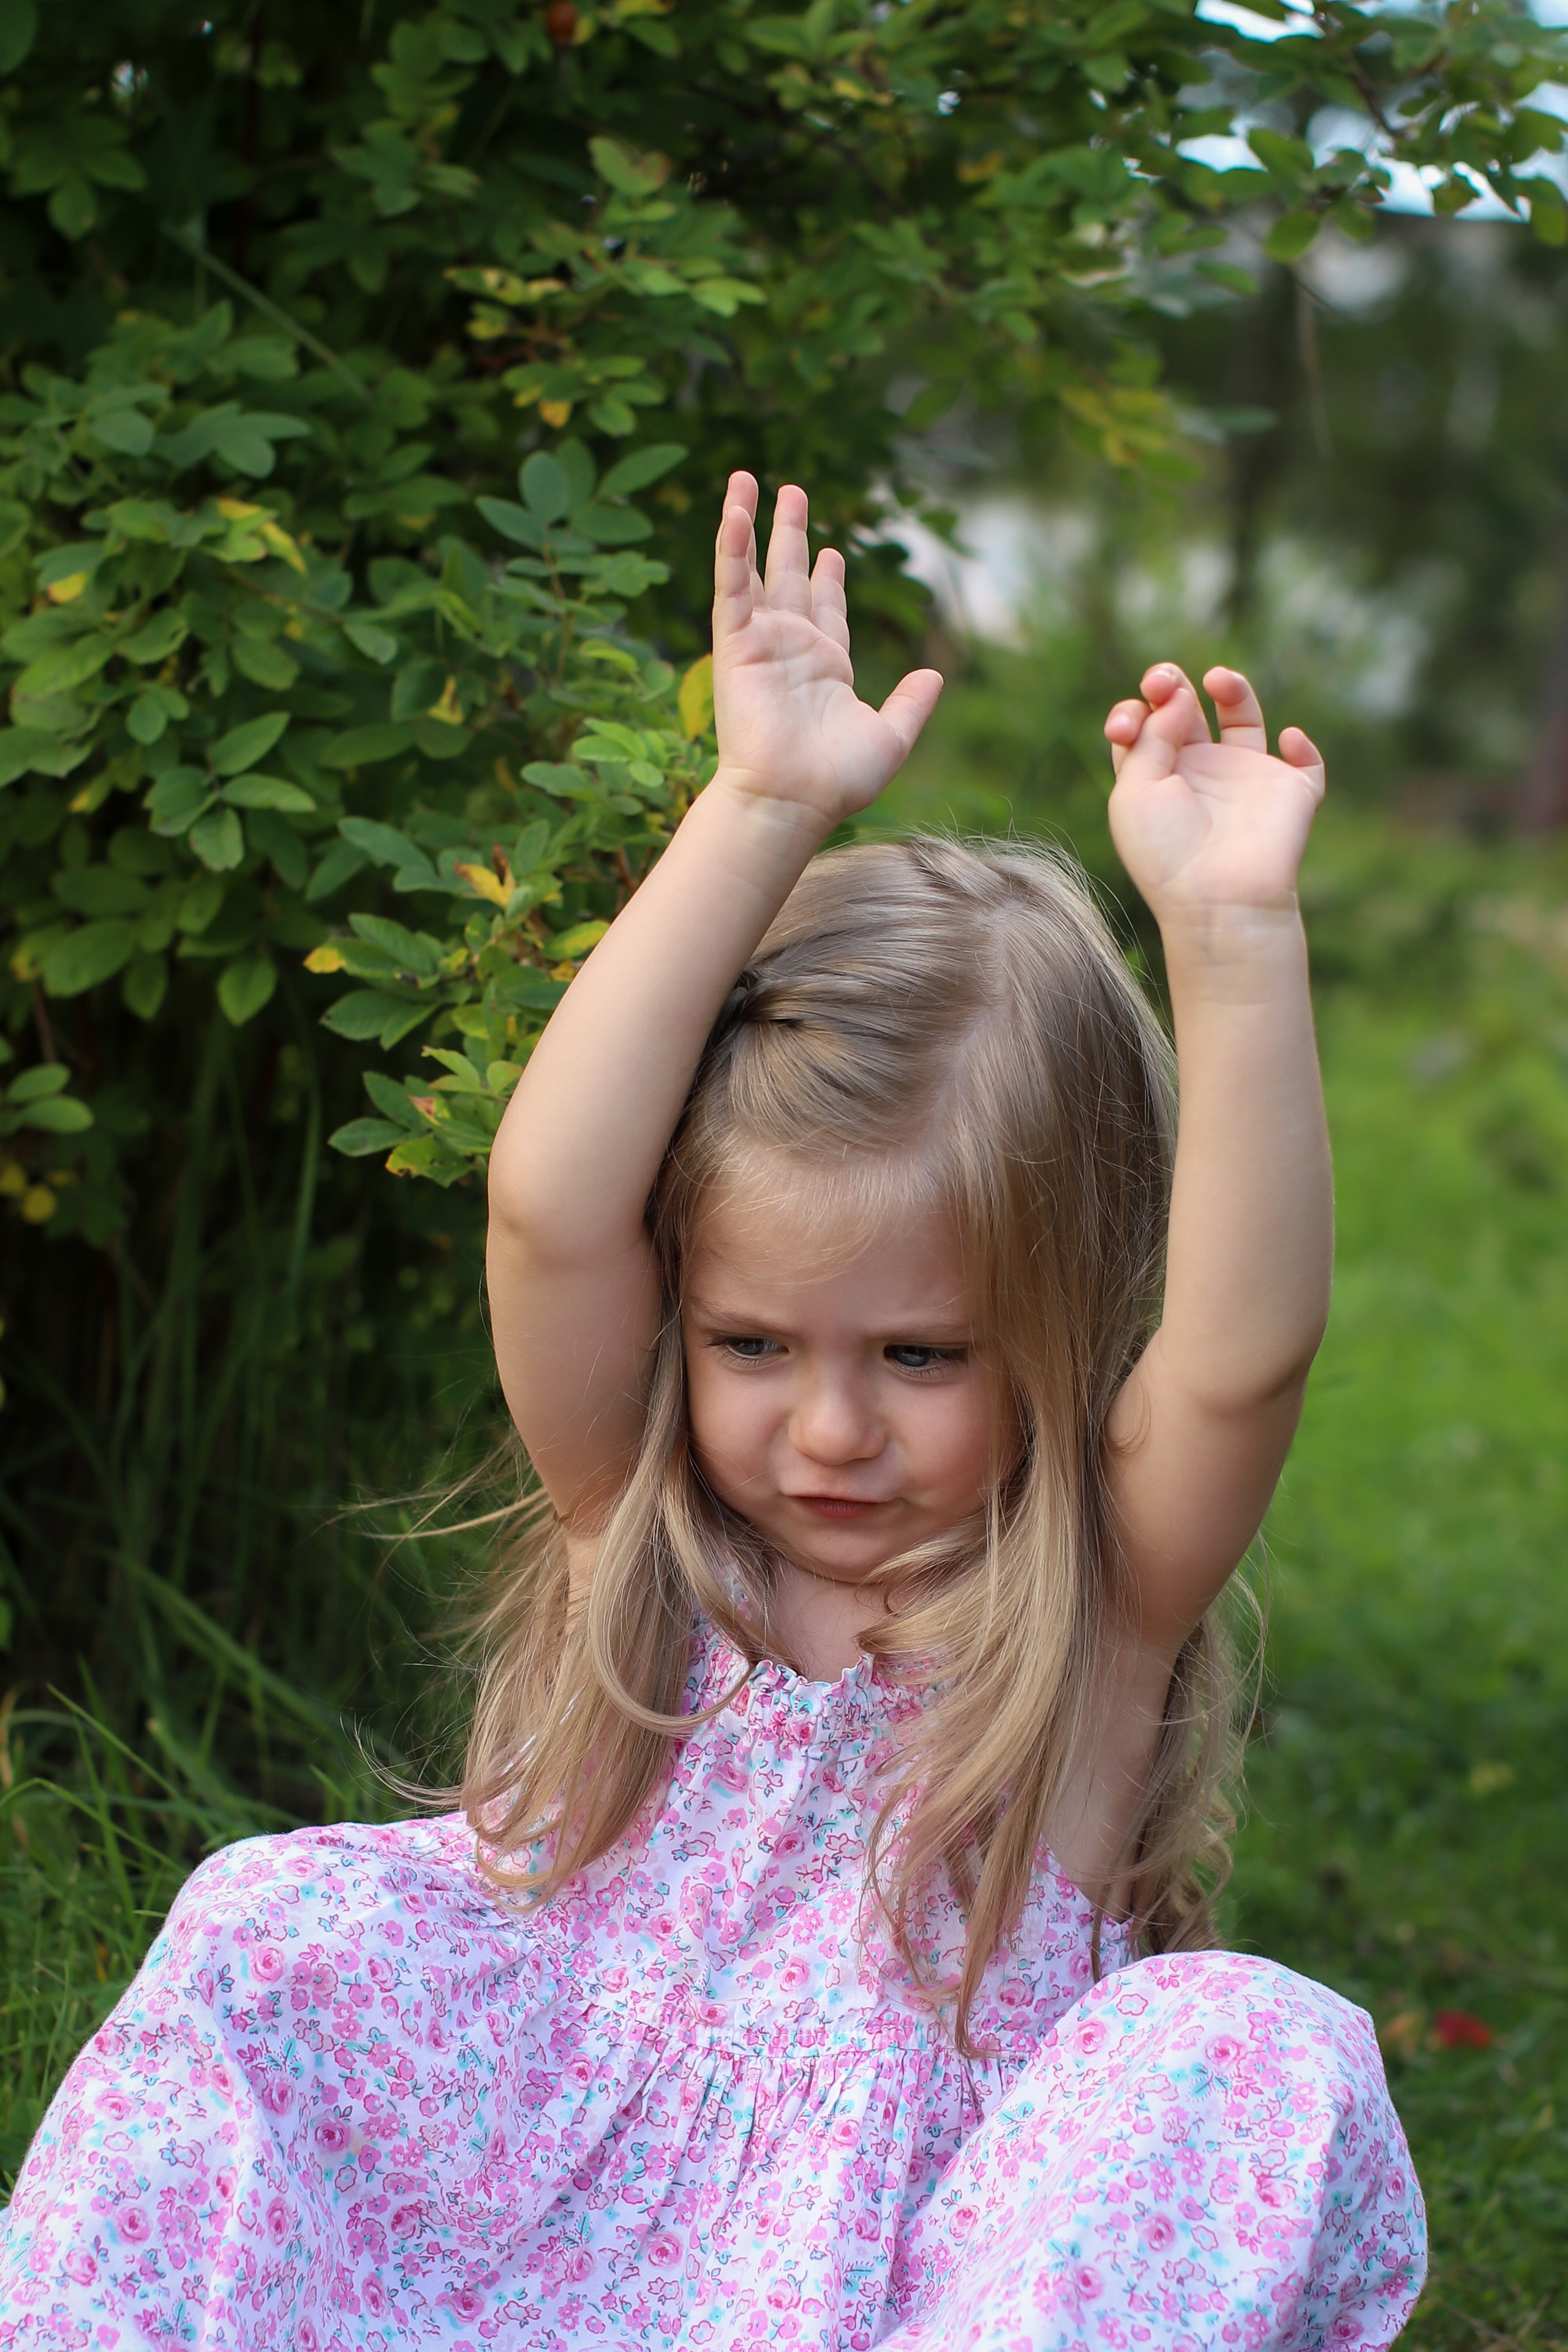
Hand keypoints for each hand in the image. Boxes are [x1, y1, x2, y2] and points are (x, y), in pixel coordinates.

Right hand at [711, 473, 943, 828]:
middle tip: (792, 492)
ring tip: (746, 478)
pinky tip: (733, 509)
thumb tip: (935, 673)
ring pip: (754, 569)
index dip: (829, 577)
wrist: (791, 800)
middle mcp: (792, 648)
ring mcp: (762, 643)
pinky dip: (730, 548)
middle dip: (790, 535)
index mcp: (827, 666)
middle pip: (790, 577)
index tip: (832, 550)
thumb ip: (911, 703)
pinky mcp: (736, 644)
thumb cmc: (837, 781)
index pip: (828, 609)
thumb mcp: (889, 737)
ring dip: (749, 523)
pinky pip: (731, 586)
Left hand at [1104, 665, 1324, 930]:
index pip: (1143, 727)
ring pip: (1243, 719)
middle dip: (1172, 683)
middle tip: (1166, 680)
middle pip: (1186, 712)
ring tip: (1217, 678)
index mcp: (1157, 779)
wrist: (1218, 898)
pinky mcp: (1289, 792)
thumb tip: (1180, 696)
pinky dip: (1302, 745)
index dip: (1135, 710)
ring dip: (1232, 688)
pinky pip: (1305, 761)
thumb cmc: (1167, 851)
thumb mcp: (1135, 790)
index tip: (1130, 721)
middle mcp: (1199, 775)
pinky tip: (1286, 737)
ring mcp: (1246, 781)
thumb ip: (1150, 736)